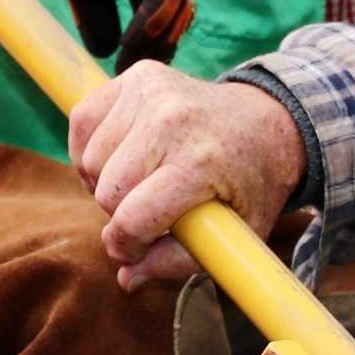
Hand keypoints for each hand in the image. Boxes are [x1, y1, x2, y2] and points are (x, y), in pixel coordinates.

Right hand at [28, 0, 193, 68]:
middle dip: (160, 43)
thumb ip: (95, 9)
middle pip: (173, 7)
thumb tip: (105, 50)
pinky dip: (151, 15)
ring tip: (140, 64)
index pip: (154, 8)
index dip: (146, 39)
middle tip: (142, 74)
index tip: (129, 67)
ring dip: (159, 35)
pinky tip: (136, 38)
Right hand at [69, 63, 306, 289]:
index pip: (132, 218)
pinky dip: (90, 147)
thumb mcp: (237, 233)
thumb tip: (126, 279)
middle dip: (119, 214)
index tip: (133, 251)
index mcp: (200, 162)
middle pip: (107, 191)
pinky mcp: (137, 75)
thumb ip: (179, 262)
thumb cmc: (252, 182)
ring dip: (104, 182)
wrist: (271, 121)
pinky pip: (83, 121)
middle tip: (145, 215)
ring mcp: (151, 91)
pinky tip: (118, 158)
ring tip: (136, 184)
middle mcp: (172, 119)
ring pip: (91, 160)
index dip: (126, 246)